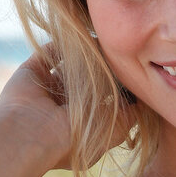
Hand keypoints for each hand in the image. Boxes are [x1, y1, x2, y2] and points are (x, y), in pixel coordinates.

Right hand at [0, 46, 135, 176]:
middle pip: (86, 80)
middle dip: (102, 66)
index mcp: (79, 123)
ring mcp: (46, 89)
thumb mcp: (112, 133)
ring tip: (102, 40)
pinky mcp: (32, 72)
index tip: (133, 70)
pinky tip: (80, 37)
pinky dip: (61, 44)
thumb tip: (143, 101)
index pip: (101, 100)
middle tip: (119, 50)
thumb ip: (129, 117)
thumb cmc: (75, 139)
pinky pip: (48, 52)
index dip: (116, 87)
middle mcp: (62, 106)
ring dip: (83, 54)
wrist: (32, 134)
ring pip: (69, 65)